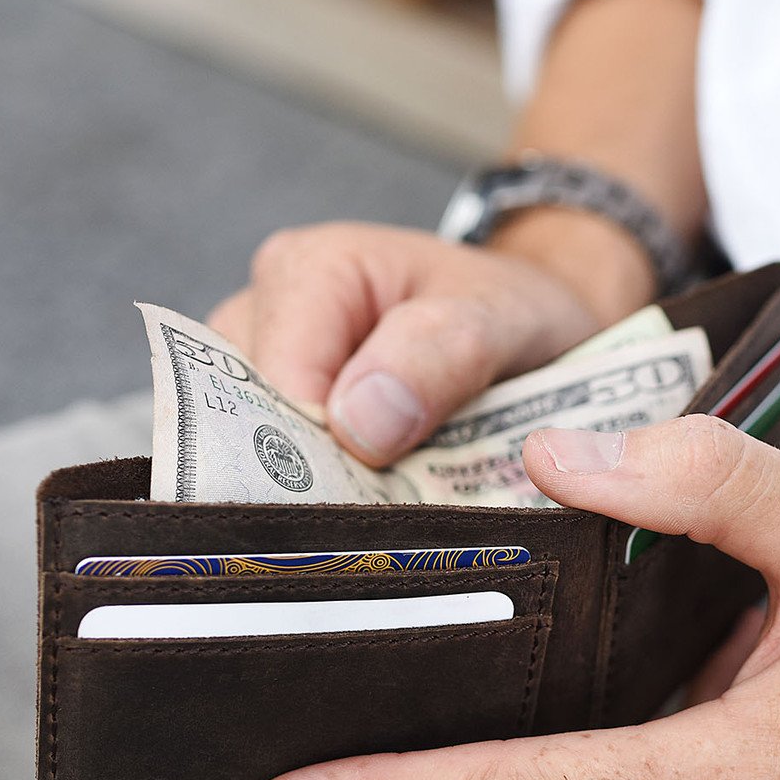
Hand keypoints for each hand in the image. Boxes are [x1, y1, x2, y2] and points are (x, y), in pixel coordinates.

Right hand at [208, 218, 648, 465]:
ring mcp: (257, 374)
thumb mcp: (502, 319)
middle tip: (398, 508)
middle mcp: (262, 316)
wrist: (527, 334)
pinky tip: (375, 504)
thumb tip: (359, 424)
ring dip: (325, 496)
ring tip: (396, 500)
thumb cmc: (507, 311)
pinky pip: (274, 477)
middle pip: (251, 427)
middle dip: (320, 481)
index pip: (279, 388)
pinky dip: (326, 500)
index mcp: (307, 270)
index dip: (327, 455)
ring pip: (256, 461)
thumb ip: (442, 354)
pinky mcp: (271, 422)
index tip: (390, 496)